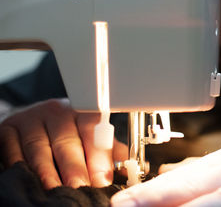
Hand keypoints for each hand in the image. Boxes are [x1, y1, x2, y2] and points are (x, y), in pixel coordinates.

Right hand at [0, 98, 126, 188]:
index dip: (98, 156)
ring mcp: (30, 119)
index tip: (103, 179)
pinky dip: (20, 167)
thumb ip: (108, 152)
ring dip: (47, 172)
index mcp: (82, 113)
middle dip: (74, 168)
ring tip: (55, 190)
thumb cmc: (67, 134)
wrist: (31, 124)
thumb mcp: (89, 137)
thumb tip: (126, 173)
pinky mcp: (7, 129)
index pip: (93, 131)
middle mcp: (57, 112)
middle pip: (66, 141)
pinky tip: (30, 182)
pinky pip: (13, 150)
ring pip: (39, 147)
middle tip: (80, 188)